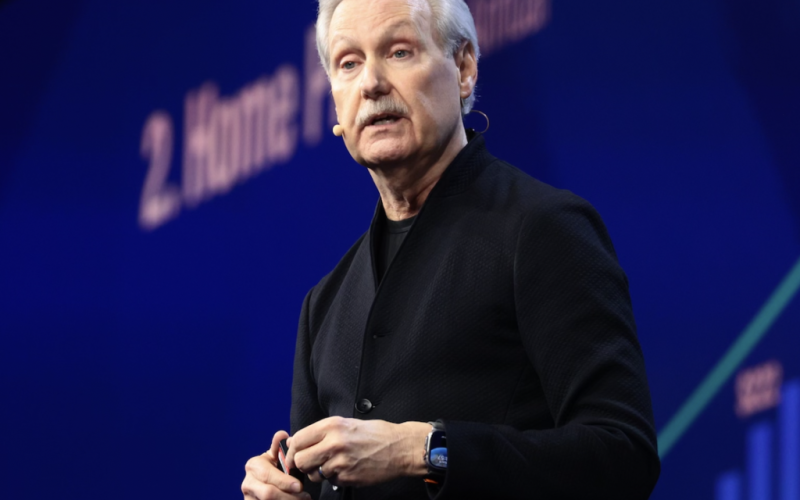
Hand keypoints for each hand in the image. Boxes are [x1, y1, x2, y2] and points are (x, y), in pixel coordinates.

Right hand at [241, 430, 311, 499]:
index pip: (268, 476)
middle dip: (288, 496)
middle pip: (268, 494)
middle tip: (304, 496)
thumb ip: (279, 447)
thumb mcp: (276, 456)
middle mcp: (247, 482)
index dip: (284, 482)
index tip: (299, 486)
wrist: (264, 481)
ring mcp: (248, 497)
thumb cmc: (274, 467)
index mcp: (253, 465)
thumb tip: (283, 434)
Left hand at [284, 417, 429, 487]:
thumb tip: (296, 441)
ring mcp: (340, 462)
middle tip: (309, 463)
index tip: (295, 454)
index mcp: (332, 426)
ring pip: (313, 474)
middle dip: (302, 463)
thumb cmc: (375, 434)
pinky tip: (345, 469)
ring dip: (317, 472)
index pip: (298, 439)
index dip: (293, 449)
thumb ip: (322, 432)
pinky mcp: (347, 478)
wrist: (399, 448)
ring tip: (330, 465)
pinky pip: (330, 481)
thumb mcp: (347, 423)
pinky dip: (333, 478)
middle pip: (300, 459)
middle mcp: (334, 443)